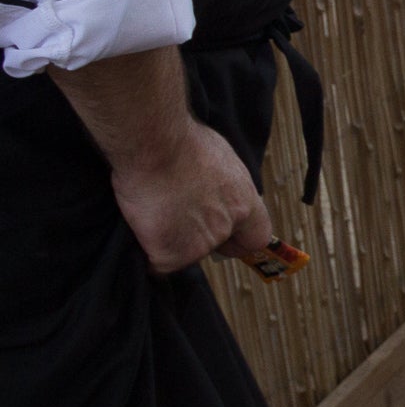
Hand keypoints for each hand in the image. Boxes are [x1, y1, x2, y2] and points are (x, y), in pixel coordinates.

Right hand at [109, 117, 272, 274]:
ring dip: (171, 240)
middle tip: (176, 216)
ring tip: (157, 211)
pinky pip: (158, 263)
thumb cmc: (183, 143)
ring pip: (185, 254)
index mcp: (245, 202)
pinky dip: (148, 251)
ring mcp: (201, 243)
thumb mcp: (221, 159)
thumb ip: (225, 186)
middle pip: (215, 245)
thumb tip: (218, 193)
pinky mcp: (172, 254)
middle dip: (198, 237)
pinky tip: (143, 226)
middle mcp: (228, 226)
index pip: (257, 237)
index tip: (224, 238)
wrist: (156, 146)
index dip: (238, 240)